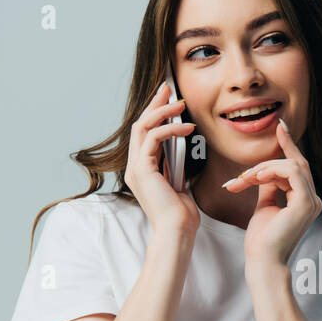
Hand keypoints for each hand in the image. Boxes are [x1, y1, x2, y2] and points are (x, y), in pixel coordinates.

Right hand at [123, 82, 199, 235]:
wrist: (177, 231)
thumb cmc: (181, 215)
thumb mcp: (179, 184)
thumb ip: (174, 168)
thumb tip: (180, 152)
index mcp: (142, 170)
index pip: (145, 134)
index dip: (155, 113)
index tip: (168, 99)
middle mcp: (134, 167)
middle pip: (140, 125)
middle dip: (154, 104)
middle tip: (169, 88)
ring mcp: (136, 168)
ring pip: (143, 127)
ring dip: (162, 112)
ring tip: (180, 103)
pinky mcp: (142, 170)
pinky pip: (153, 139)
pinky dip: (170, 129)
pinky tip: (187, 128)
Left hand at [223, 118, 321, 268]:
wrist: (263, 261)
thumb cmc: (262, 241)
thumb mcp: (264, 206)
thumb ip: (268, 188)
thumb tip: (264, 172)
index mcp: (305, 201)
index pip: (298, 168)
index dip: (289, 146)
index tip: (280, 127)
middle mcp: (313, 200)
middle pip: (296, 164)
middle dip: (276, 153)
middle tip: (266, 141)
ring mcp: (312, 202)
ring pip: (292, 166)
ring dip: (265, 167)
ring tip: (245, 179)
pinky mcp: (305, 203)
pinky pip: (292, 173)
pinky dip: (272, 171)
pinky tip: (255, 178)